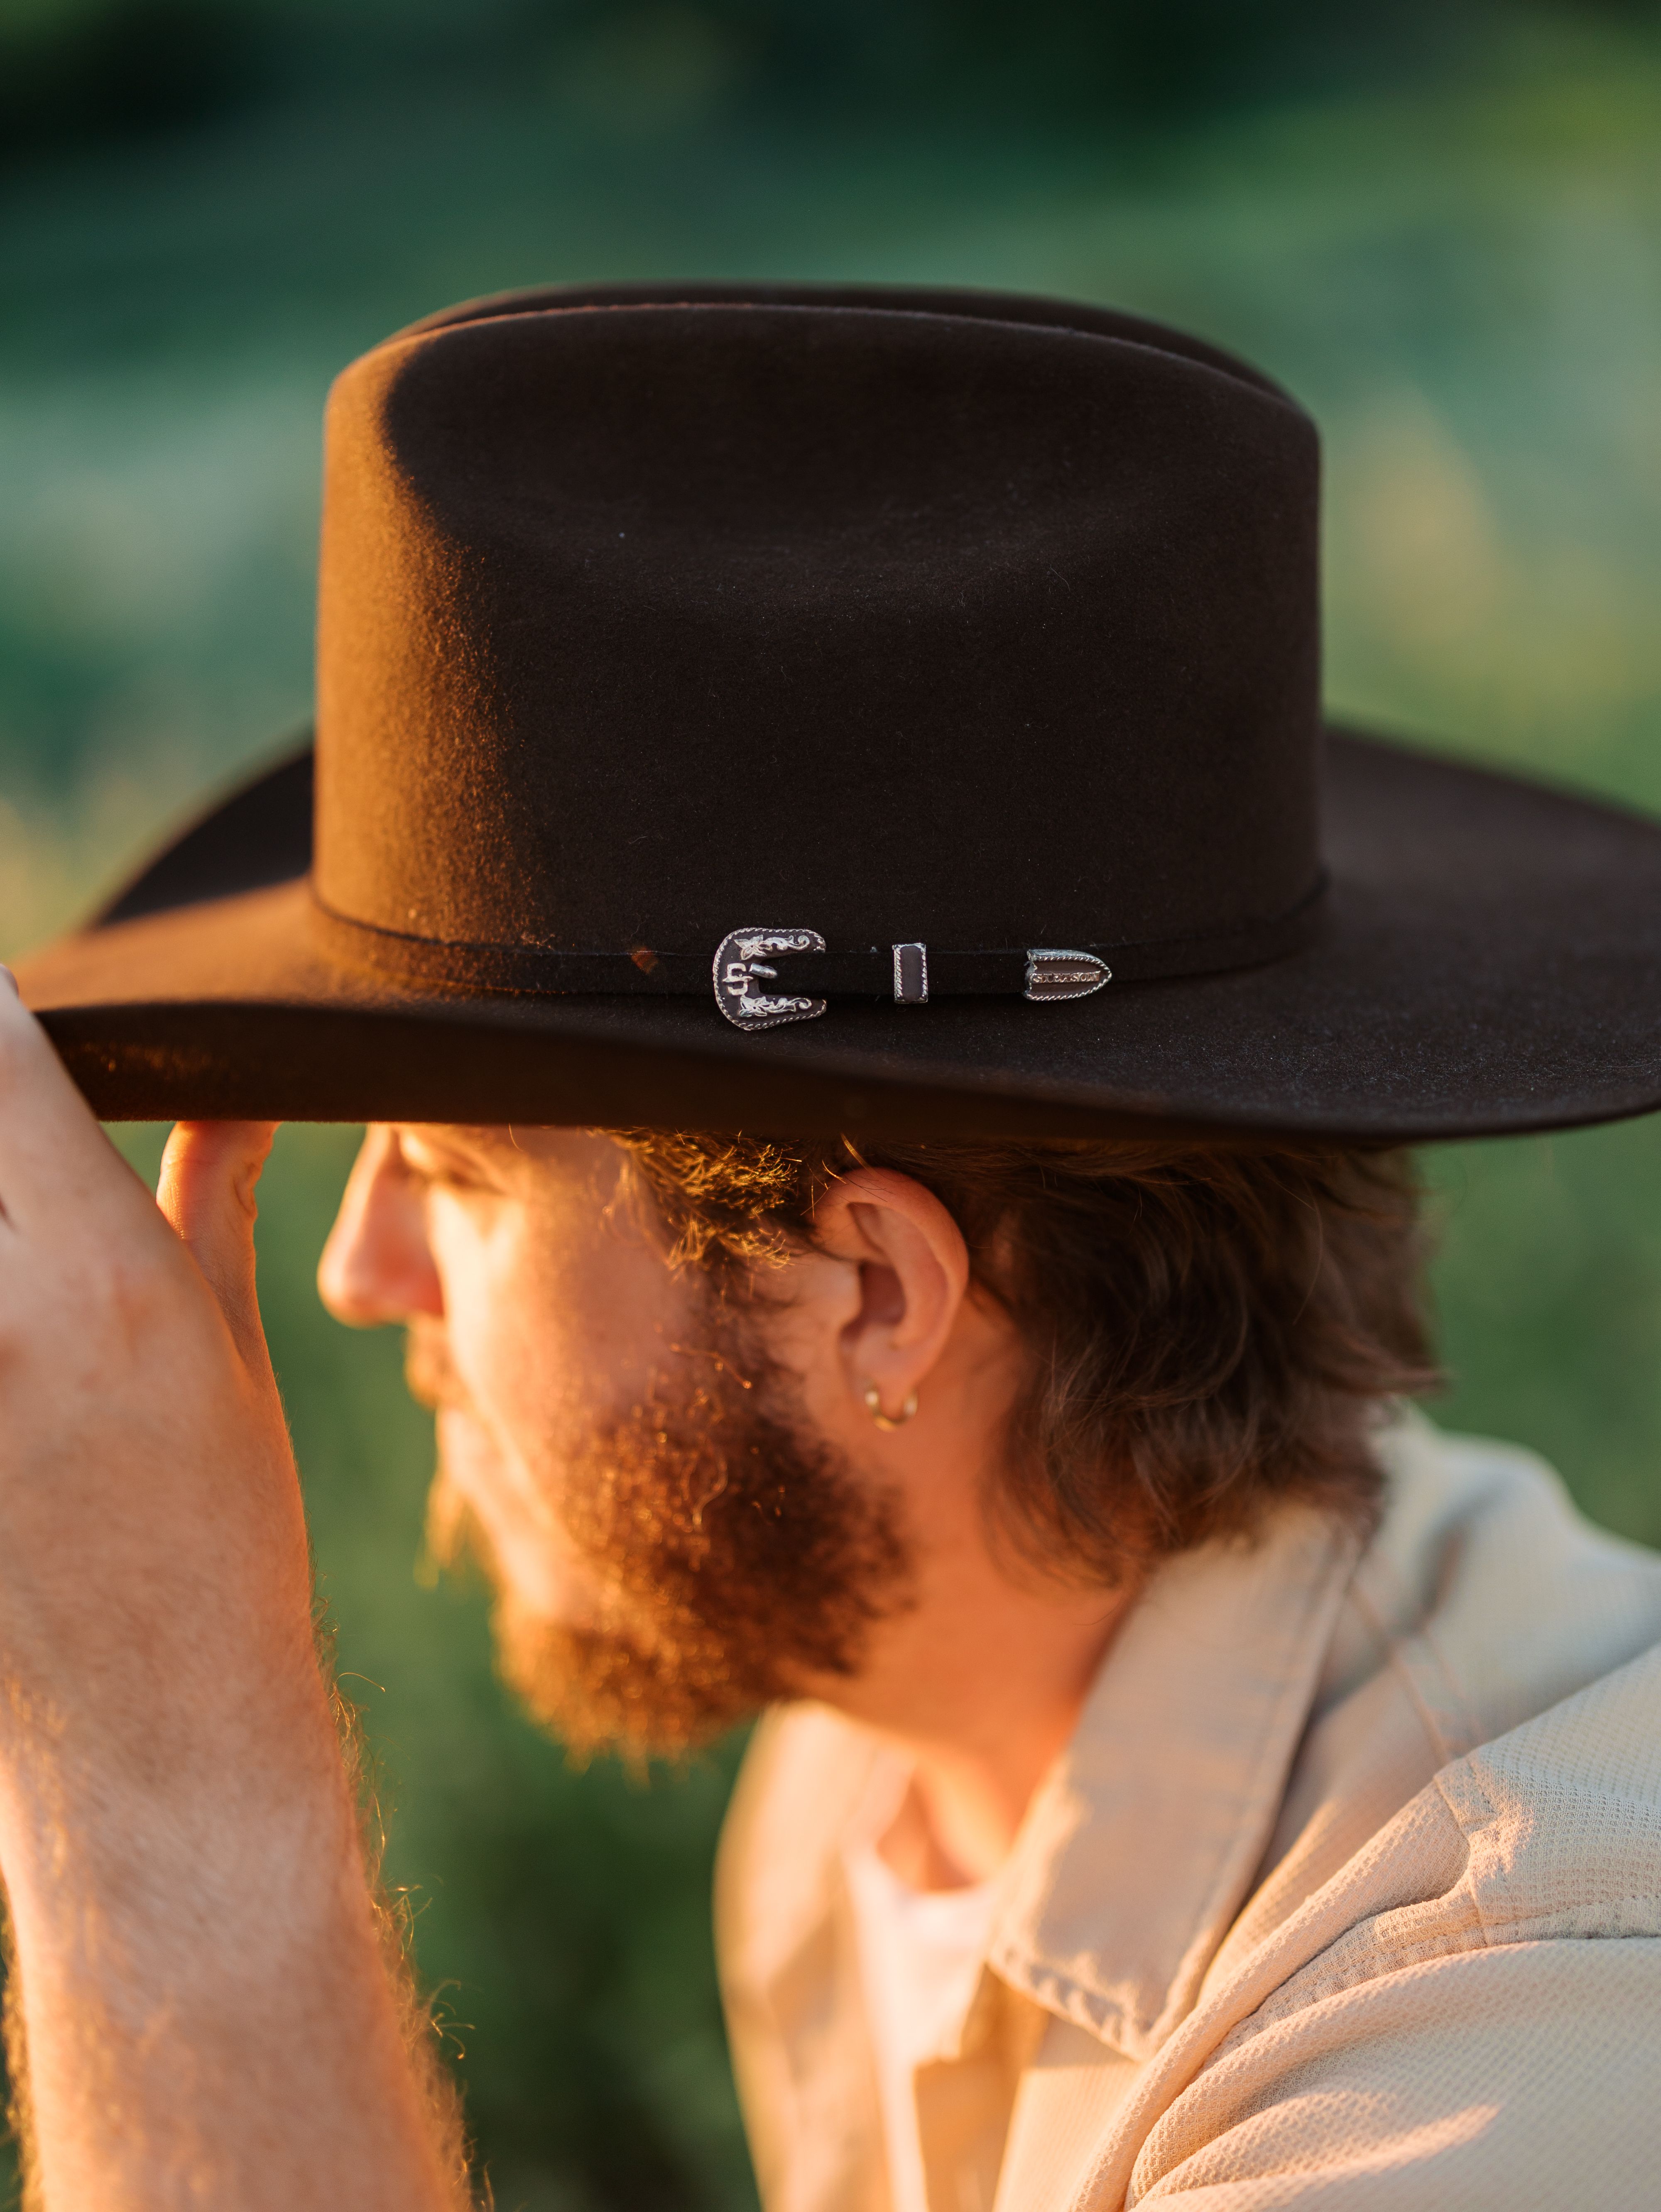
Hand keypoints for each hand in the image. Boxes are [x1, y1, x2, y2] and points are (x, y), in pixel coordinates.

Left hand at [0, 996, 306, 1860]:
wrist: (144, 1736)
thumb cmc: (214, 1541)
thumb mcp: (228, 1356)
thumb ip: (210, 1198)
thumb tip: (235, 1094)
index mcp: (102, 1283)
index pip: (3, 1060)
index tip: (6, 1003)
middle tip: (26, 1178)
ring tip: (24, 1278)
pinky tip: (19, 1363)